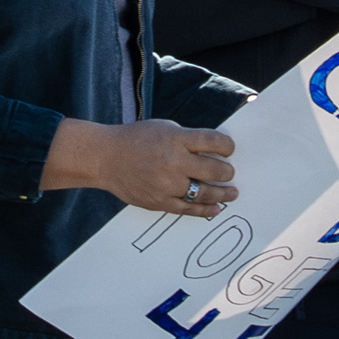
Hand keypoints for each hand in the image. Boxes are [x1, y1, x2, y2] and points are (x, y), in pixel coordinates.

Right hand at [46, 117, 237, 216]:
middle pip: (215, 170)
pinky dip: (206, 210)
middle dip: (227, 172)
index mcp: (176, 139)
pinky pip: (189, 209)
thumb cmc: (136, 140)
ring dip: (223, 194)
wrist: (106, 158)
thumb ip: (188, 139)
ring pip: (205, 194)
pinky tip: (216, 208)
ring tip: (232, 193)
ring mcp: (167, 185)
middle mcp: (173, 162)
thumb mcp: (164, 128)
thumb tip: (214, 152)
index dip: (228, 146)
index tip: (229, 150)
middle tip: (229, 173)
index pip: (214, 142)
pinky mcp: (160, 202)